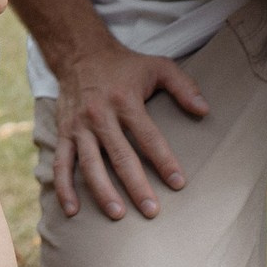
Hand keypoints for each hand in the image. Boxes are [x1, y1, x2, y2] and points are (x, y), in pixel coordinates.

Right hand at [53, 43, 208, 219]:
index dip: (164, 160)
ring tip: (118, 214)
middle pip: (120, 156)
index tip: (178, 183)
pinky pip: (61, 163)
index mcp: (125, 101)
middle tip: (152, 211)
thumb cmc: (124, 64)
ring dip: (103, 191)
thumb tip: (204, 110)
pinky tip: (72, 210)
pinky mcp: (64, 132)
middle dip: (136, 185)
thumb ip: (184, 87)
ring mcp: (79, 126)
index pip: (149, 136)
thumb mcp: (158, 66)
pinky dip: (64, 187)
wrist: (79, 52)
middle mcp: (100, 115)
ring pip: (90, 164)